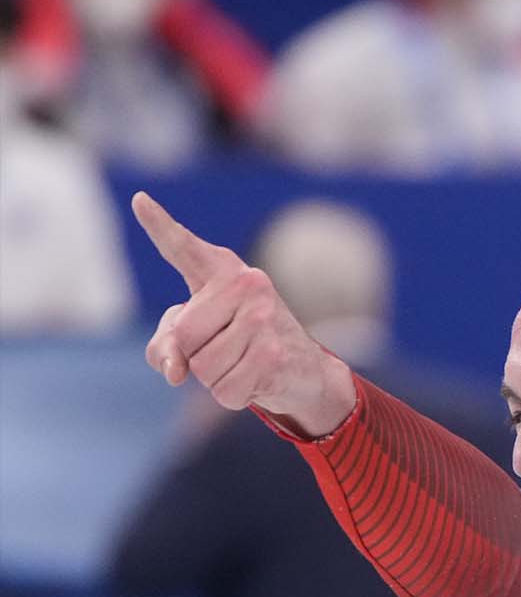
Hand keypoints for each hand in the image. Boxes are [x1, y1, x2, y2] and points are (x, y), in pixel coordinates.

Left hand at [133, 192, 354, 437]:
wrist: (305, 370)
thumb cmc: (241, 345)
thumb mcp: (198, 338)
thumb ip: (166, 347)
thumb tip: (174, 372)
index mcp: (224, 273)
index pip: (184, 249)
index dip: (160, 227)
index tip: (139, 201)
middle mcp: (248, 285)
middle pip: (183, 334)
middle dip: (194, 355)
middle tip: (226, 349)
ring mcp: (265, 319)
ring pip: (202, 368)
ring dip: (215, 379)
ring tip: (243, 364)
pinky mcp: (275, 354)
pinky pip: (224, 390)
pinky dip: (232, 395)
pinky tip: (256, 380)